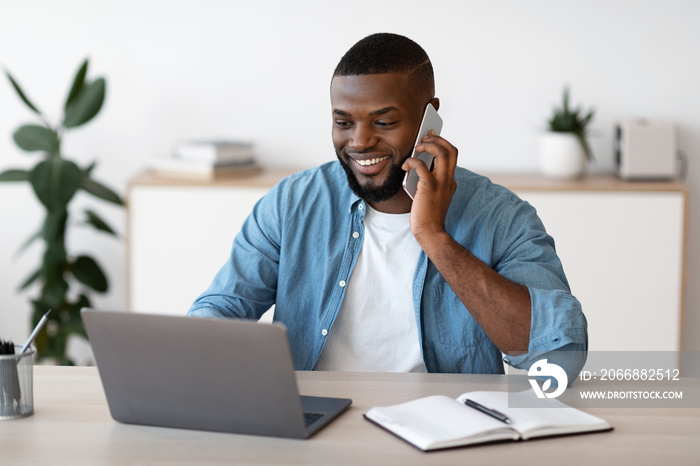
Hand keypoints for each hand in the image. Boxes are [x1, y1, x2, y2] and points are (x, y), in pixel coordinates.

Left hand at [401, 130, 457, 248]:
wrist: (430, 231)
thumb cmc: (427, 215)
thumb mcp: (432, 195)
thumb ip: (429, 180)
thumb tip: (417, 164)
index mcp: (450, 181)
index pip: (452, 156)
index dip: (442, 143)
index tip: (431, 137)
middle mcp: (449, 179)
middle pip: (451, 149)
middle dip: (438, 140)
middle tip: (424, 139)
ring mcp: (441, 182)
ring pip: (442, 152)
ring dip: (428, 145)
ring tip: (417, 147)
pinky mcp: (429, 186)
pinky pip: (422, 165)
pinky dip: (412, 161)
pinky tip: (405, 165)